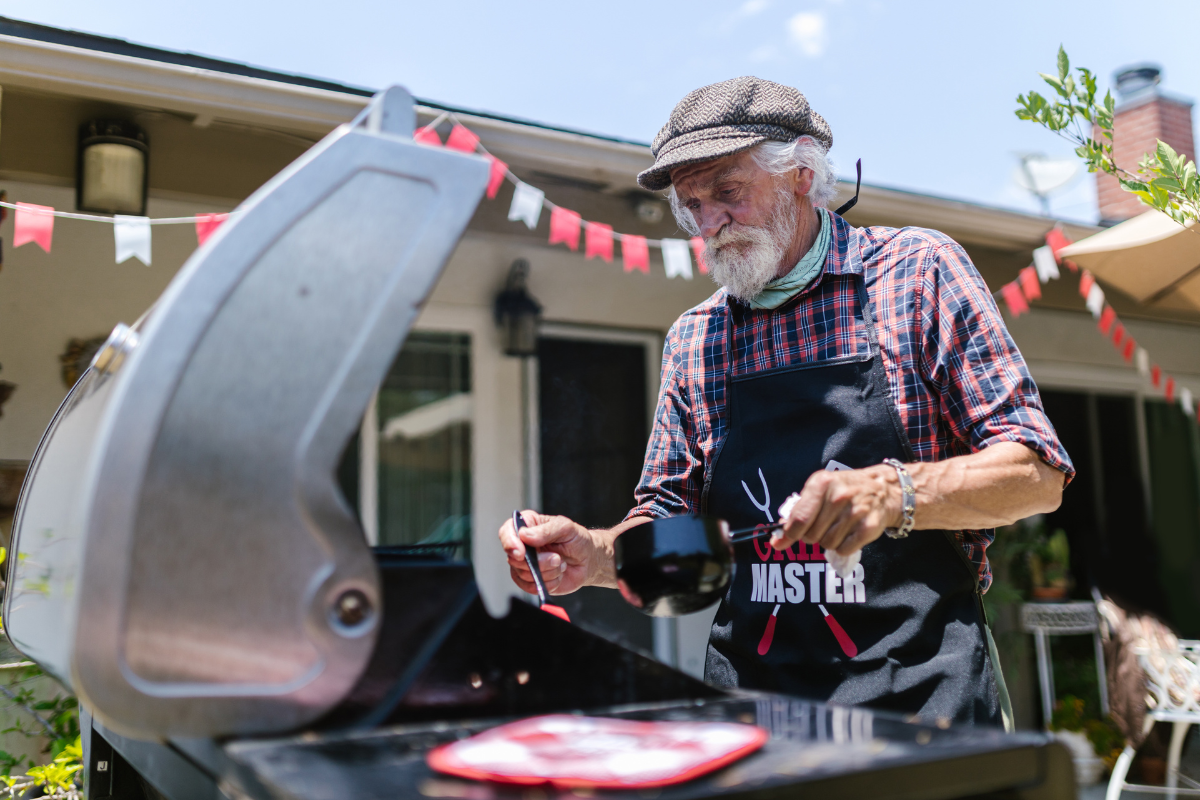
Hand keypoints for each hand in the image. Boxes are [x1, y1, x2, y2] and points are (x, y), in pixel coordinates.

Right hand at [498, 511, 609, 595]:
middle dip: (539, 562)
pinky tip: (558, 575)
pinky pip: (531, 587)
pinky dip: (548, 583)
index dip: (509, 542)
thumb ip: (546, 530)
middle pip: (514, 558)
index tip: (521, 553)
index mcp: (527, 526)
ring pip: (523, 574)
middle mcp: (522, 545)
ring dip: (547, 572)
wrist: (588, 560)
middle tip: (557, 557)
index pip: (506, 531)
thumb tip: (524, 536)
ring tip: (561, 564)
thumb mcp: (566, 528)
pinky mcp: (531, 581)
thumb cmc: (576, 539)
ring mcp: (525, 564)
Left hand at [772, 465, 900, 554]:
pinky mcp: (869, 527)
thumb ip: (798, 512)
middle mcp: (839, 496)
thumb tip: (777, 540)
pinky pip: (843, 550)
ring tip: (837, 527)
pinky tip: (848, 534)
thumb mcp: (819, 490)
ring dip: (828, 541)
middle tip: (822, 526)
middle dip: (811, 536)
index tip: (785, 539)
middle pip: (811, 536)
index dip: (789, 534)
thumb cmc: (844, 490)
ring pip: (827, 545)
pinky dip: (843, 547)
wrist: (883, 489)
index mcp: (821, 483)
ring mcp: (855, 512)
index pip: (799, 520)